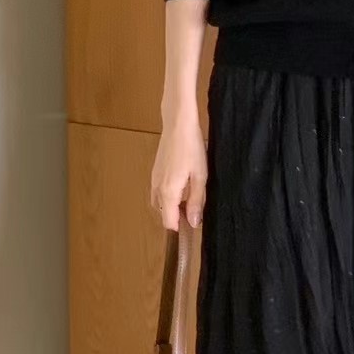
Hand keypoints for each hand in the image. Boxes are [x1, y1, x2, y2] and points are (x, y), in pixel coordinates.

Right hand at [151, 113, 206, 230]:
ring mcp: (154, 180)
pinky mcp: (155, 172)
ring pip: (159, 204)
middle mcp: (157, 189)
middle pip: (162, 214)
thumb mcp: (200, 176)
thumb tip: (193, 223)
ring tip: (189, 198)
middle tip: (194, 210)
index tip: (193, 225)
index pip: (168, 222)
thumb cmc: (191, 148)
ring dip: (172, 207)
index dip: (180, 228)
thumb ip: (196, 201)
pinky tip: (182, 185)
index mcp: (168, 193)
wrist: (177, 125)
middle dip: (176, 217)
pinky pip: (158, 192)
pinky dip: (168, 196)